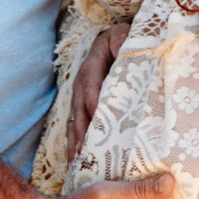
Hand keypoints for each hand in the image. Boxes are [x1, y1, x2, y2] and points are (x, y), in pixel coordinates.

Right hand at [63, 23, 126, 168]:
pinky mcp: (82, 105)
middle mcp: (82, 82)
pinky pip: (76, 125)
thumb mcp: (123, 35)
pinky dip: (76, 142)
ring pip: (74, 120)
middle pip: (79, 110)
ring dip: (75, 142)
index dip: (94, 108)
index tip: (99, 127)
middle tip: (84, 154)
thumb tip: (122, 51)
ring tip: (78, 163)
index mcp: (92, 66)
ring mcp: (80, 95)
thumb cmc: (124, 39)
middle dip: (81, 132)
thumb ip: (122, 42)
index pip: (92, 89)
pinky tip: (78, 160)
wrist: (116, 38)